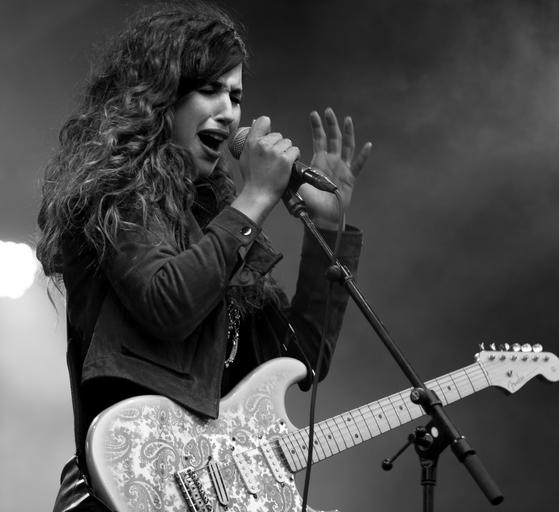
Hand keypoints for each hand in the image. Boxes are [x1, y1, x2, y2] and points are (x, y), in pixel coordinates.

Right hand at [232, 116, 299, 224]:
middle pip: (278, 135)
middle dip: (278, 145)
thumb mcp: (245, 157)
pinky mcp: (285, 160)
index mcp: (251, 142)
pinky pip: (295, 150)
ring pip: (288, 143)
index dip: (268, 128)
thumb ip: (251, 140)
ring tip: (280, 165)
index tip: (269, 137)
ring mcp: (274, 152)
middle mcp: (263, 144)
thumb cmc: (252, 179)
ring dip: (287, 152)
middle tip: (273, 161)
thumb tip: (256, 122)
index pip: (263, 121)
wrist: (258, 195)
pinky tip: (288, 166)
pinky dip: (294, 157)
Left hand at [297, 108, 371, 228]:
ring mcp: (342, 168)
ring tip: (347, 119)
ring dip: (347, 133)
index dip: (316, 127)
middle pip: (333, 138)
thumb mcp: (300, 184)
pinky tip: (368, 145)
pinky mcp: (350, 177)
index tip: (313, 114)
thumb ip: (298, 173)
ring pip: (347, 147)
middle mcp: (331, 161)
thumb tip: (292, 164)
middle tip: (328, 110)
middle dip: (331, 124)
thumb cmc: (310, 201)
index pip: (318, 140)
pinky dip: (363, 155)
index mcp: (318, 161)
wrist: (322, 215)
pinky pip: (358, 165)